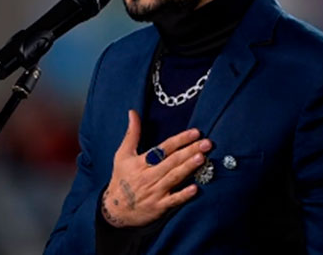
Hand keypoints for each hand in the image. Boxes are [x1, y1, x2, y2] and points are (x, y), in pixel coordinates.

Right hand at [101, 109, 212, 227]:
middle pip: (172, 161)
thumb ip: (132, 133)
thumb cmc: (121, 178)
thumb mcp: (122, 155)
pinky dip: (183, 194)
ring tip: (202, 158)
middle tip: (206, 143)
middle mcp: (149, 176)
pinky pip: (173, 200)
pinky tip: (195, 188)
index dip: (180, 140)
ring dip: (188, 167)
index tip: (195, 133)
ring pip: (174, 177)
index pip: (163, 148)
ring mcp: (155, 191)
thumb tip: (133, 112)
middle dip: (190, 151)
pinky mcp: (159, 206)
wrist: (116, 209)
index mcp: (141, 162)